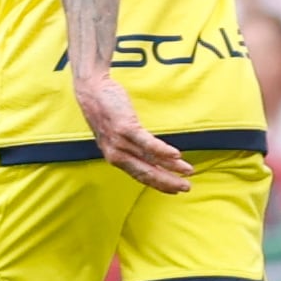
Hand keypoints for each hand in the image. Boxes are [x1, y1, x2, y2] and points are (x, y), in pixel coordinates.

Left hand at [75, 76, 194, 194]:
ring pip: (149, 159)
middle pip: (146, 173)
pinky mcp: (125, 127)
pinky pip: (146, 143)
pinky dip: (162, 151)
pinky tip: (177, 155)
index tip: (175, 190)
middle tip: (187, 188)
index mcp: (115, 157)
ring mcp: (120, 141)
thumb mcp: (115, 134)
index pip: (140, 176)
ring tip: (188, 171)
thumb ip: (130, 146)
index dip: (159, 185)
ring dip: (171, 168)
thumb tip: (150, 154)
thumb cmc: (106, 110)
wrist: (91, 90)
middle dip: (168, 182)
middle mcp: (116, 154)